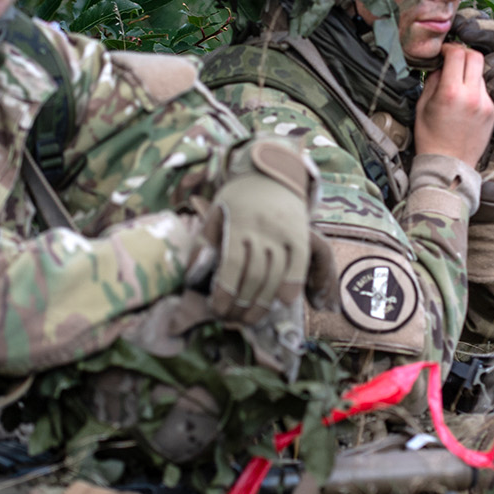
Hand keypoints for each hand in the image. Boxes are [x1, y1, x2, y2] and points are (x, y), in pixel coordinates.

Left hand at [205, 136, 315, 322]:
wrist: (270, 174)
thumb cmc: (237, 200)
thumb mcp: (214, 213)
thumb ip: (203, 243)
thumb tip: (193, 274)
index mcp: (237, 221)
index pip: (232, 263)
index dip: (225, 291)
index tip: (217, 310)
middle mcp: (262, 226)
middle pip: (254, 274)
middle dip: (242, 303)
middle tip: (232, 319)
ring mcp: (283, 230)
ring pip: (276, 273)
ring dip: (264, 302)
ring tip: (251, 318)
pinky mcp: (300, 233)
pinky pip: (300, 263)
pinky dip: (293, 283)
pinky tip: (284, 301)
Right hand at [412, 42, 493, 168]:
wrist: (449, 164)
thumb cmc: (430, 138)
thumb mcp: (422, 106)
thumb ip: (433, 81)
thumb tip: (442, 65)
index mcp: (451, 93)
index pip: (457, 54)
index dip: (449, 48)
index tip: (443, 52)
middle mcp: (472, 96)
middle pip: (476, 57)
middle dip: (463, 54)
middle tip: (453, 61)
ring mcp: (485, 104)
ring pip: (481, 73)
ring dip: (469, 72)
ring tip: (457, 85)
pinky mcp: (492, 111)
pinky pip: (484, 90)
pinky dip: (475, 89)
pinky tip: (464, 102)